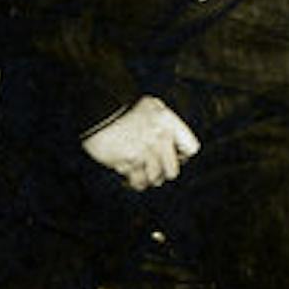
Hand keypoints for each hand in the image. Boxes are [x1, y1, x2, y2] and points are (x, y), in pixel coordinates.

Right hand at [80, 95, 200, 189]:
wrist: (98, 107)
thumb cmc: (123, 106)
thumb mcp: (151, 106)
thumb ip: (165, 123)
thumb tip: (174, 144)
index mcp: (168, 123)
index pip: (190, 148)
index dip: (183, 156)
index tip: (176, 157)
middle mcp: (159, 138)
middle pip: (173, 171)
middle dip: (163, 172)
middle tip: (154, 168)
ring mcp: (144, 151)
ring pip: (155, 178)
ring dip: (147, 177)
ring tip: (140, 172)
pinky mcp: (128, 161)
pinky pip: (137, 181)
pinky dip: (134, 182)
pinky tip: (129, 176)